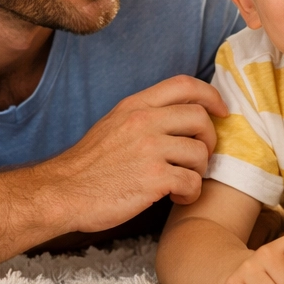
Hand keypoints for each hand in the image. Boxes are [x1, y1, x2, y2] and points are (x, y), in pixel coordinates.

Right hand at [39, 75, 226, 232]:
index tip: (222, 111)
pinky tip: (177, 198)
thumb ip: (145, 115)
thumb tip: (182, 115)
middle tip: (200, 157)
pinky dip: (190, 193)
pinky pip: (192, 182)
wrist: (62, 192)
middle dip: (210, 140)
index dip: (211, 95)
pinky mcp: (153, 178)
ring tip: (182, 182)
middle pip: (201, 118)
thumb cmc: (89, 165)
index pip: (185, 85)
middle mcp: (144, 121)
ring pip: (200, 153)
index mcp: (136, 105)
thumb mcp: (114, 124)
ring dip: (198, 172)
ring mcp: (149, 149)